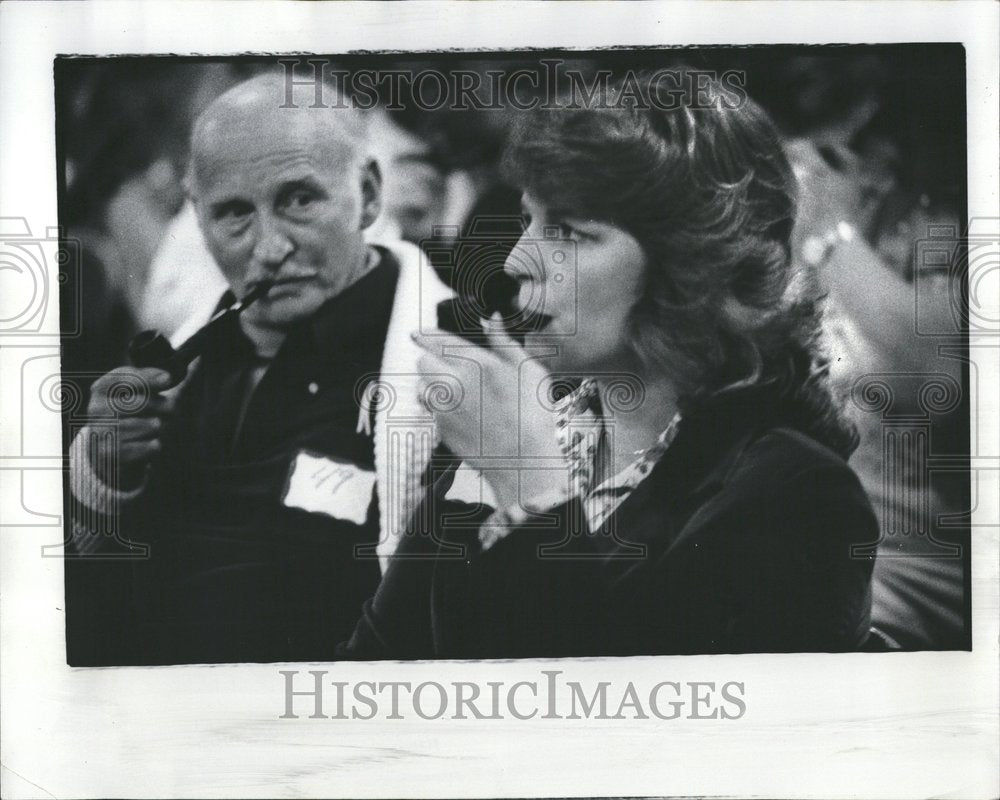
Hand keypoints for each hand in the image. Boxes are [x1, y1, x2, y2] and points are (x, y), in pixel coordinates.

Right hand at [86, 367, 177, 489]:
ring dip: (160, 427)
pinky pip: (144, 447)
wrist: (113, 453)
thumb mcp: (145, 395)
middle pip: (139, 402)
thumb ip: (166, 380)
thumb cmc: (134, 417)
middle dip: (163, 405)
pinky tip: (153, 443)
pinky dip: (153, 445)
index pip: (123, 377)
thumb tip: (197, 361)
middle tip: (172, 410)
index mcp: (103, 388)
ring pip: (146, 425)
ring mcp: (100, 431)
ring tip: (157, 427)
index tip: (168, 379)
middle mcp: (96, 408)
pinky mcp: (109, 454)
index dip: (147, 377)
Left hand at [412, 315, 567, 508]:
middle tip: (443, 366)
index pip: (439, 342)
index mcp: (476, 364)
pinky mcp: (442, 430)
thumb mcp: (529, 370)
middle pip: (423, 362)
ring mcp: (445, 409)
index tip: (417, 333)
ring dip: (430, 385)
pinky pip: (430, 412)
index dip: (425, 335)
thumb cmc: (533, 415)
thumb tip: (492, 320)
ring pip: (421, 387)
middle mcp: (454, 384)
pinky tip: (459, 413)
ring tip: (449, 390)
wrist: (524, 460)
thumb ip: (504, 342)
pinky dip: (438, 409)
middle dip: (429, 360)